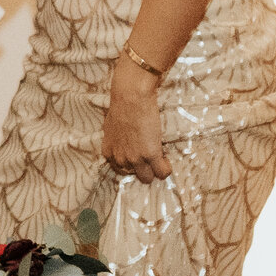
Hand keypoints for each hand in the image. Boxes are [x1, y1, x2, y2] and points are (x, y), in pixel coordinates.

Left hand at [102, 59, 170, 181]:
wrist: (130, 98)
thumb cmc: (120, 106)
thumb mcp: (111, 127)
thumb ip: (116, 139)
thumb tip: (124, 140)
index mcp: (109, 152)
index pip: (120, 169)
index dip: (131, 163)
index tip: (138, 156)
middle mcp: (120, 159)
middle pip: (134, 175)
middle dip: (142, 168)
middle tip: (150, 157)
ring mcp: (135, 159)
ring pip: (147, 178)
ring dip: (154, 171)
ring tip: (160, 160)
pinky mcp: (150, 155)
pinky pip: (162, 172)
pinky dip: (166, 169)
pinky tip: (166, 161)